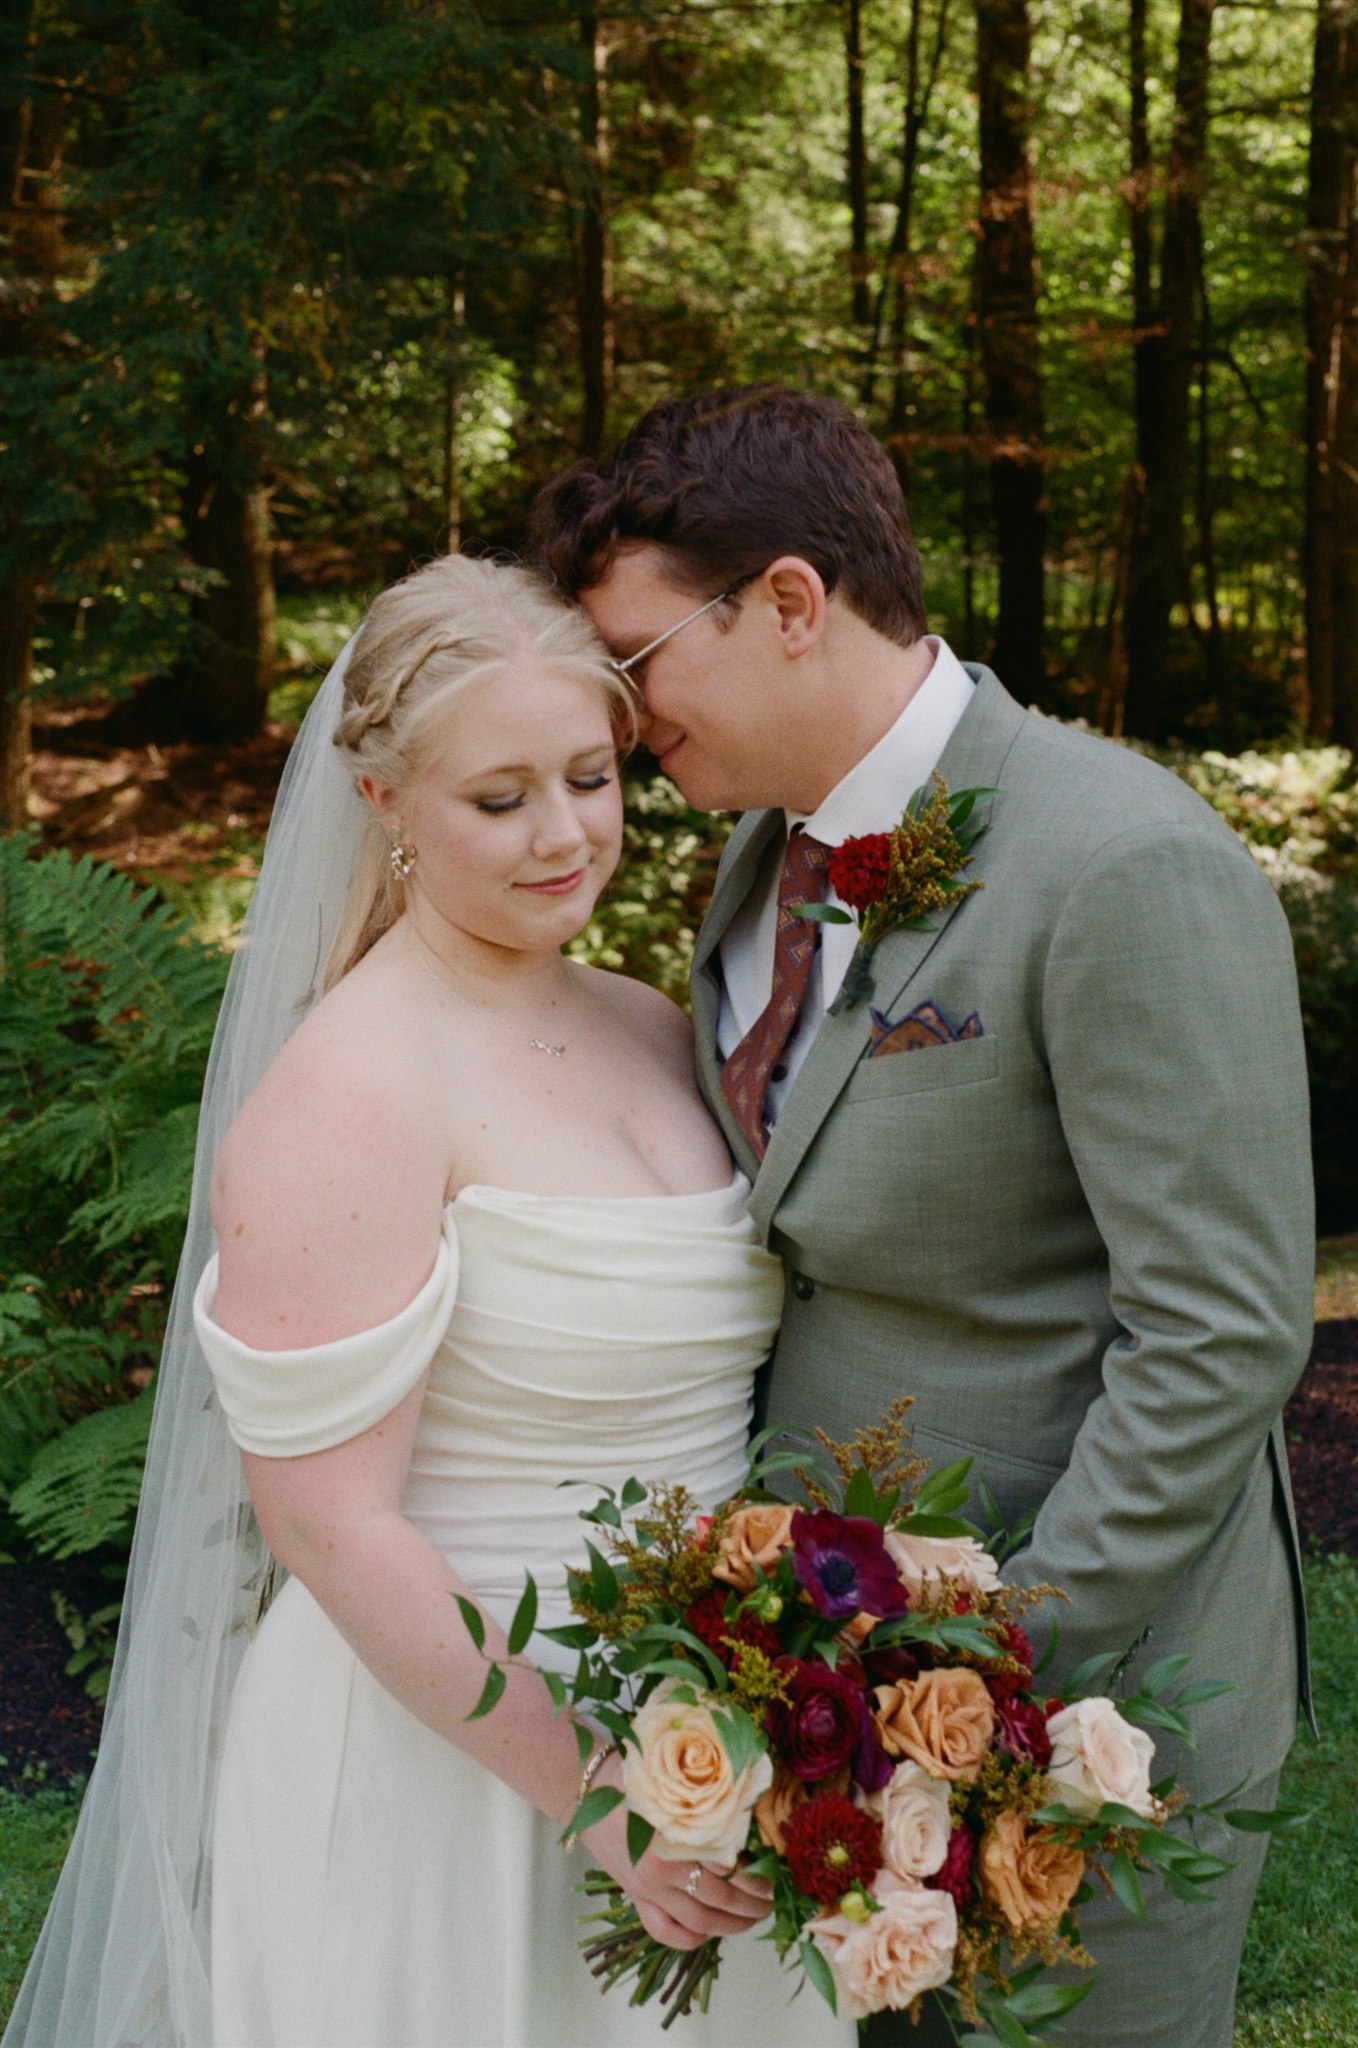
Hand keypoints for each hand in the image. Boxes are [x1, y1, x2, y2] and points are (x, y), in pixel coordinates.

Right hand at [581, 1755, 772, 1950]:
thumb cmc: (631, 1779)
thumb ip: (705, 1808)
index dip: (754, 1876)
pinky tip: (709, 1933)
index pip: (726, 1868)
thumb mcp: (672, 1786)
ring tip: (752, 1918)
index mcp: (674, 1837)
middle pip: (718, 1899)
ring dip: (731, 1925)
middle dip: (751, 1905)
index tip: (771, 1873)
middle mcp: (661, 1870)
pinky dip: (691, 1939)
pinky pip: (665, 1932)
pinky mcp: (634, 1898)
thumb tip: (746, 1824)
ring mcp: (646, 1889)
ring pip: (698, 1922)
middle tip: (770, 1901)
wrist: (585, 1791)